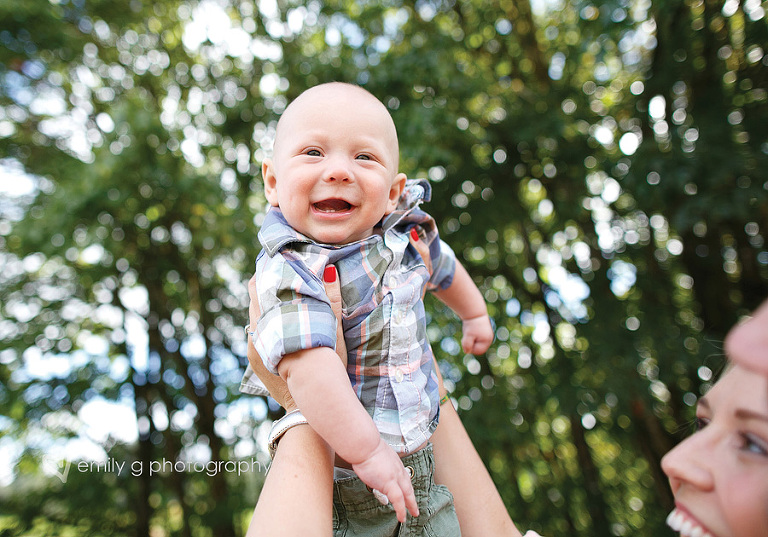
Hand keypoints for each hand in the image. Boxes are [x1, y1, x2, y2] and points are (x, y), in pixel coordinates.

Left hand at [246, 265, 346, 410]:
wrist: (310, 403)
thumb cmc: (326, 366)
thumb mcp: (332, 330)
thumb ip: (330, 299)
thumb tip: (328, 269)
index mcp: (276, 319)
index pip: (265, 284)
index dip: (271, 270)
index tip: (277, 258)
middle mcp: (260, 329)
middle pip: (256, 296)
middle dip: (266, 283)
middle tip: (278, 270)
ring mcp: (254, 344)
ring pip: (255, 314)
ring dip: (264, 302)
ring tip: (276, 290)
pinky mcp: (254, 356)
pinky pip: (255, 330)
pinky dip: (263, 321)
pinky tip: (275, 318)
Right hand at [351, 438, 419, 522]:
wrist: (365, 446)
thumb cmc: (366, 447)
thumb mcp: (376, 454)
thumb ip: (378, 462)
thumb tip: (373, 466)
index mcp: (395, 462)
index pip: (404, 476)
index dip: (406, 485)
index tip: (407, 491)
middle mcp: (398, 470)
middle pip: (408, 486)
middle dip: (412, 498)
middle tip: (415, 507)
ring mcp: (395, 477)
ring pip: (407, 494)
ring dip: (410, 505)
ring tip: (412, 513)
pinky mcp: (389, 484)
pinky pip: (398, 500)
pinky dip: (401, 510)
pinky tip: (402, 517)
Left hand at [461, 314, 492, 354]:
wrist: (473, 311)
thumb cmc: (471, 324)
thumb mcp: (468, 335)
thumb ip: (467, 345)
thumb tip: (467, 352)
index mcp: (487, 340)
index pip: (478, 351)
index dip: (470, 347)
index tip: (466, 339)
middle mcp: (489, 338)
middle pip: (478, 348)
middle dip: (471, 343)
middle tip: (467, 335)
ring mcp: (487, 335)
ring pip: (476, 343)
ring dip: (471, 339)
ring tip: (469, 331)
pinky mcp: (483, 332)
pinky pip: (476, 338)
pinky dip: (471, 336)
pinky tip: (470, 330)